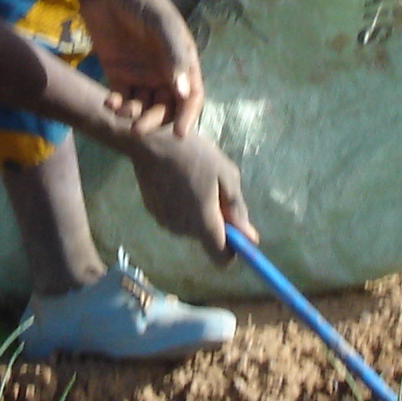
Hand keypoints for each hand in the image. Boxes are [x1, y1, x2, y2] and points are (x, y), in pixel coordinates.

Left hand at [78, 0, 202, 136]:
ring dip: (134, 114)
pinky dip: (116, 105)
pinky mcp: (118, 74)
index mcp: (183, 61)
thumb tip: (184, 94)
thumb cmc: (143, 2)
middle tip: (138, 129)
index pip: (191, 96)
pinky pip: (121, 97)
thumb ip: (174, 58)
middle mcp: (164, 72)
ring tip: (121, 111)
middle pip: (165, 107)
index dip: (188, 116)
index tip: (180, 134)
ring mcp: (141, 74)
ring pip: (142, 106)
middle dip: (154, 120)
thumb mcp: (163, 26)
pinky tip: (109, 103)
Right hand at [125, 130, 249, 264]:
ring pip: (192, 227)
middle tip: (215, 190)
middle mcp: (183, 230)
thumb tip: (250, 239)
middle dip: (216, 221)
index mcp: (203, 222)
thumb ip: (238, 210)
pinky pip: (177, 218)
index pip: (221, 259)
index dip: (233, 250)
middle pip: (207, 239)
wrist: (150, 142)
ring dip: (198, 212)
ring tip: (195, 181)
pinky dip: (182, 206)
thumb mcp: (225, 175)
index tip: (237, 231)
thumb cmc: (193, 155)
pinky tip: (179, 182)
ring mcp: (165, 222)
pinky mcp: (154, 213)